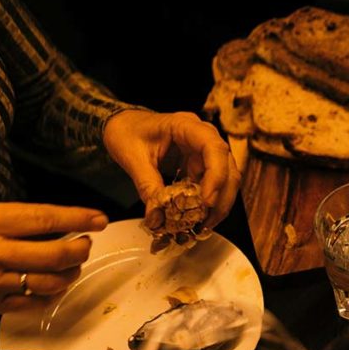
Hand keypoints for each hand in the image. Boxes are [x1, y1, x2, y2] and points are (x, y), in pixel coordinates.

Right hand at [0, 203, 107, 313]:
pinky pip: (35, 303)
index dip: (77, 219)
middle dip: (80, 249)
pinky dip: (53, 294)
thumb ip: (13, 218)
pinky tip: (56, 284)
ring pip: (50, 282)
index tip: (99, 219)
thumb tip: (59, 224)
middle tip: (85, 243)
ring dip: (71, 273)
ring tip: (73, 263)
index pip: (43, 219)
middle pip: (54, 255)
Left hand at [103, 109, 239, 231]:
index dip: (216, 175)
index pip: (214, 148)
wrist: (122, 126)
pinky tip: (197, 217)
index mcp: (186, 126)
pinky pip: (211, 185)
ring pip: (225, 178)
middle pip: (227, 167)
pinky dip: (207, 203)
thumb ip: (147, 186)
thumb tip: (157, 217)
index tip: (207, 201)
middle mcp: (202, 137)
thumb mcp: (133, 158)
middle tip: (207, 221)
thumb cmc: (127, 131)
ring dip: (218, 203)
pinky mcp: (199, 165)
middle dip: (222, 197)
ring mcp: (202, 152)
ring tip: (203, 223)